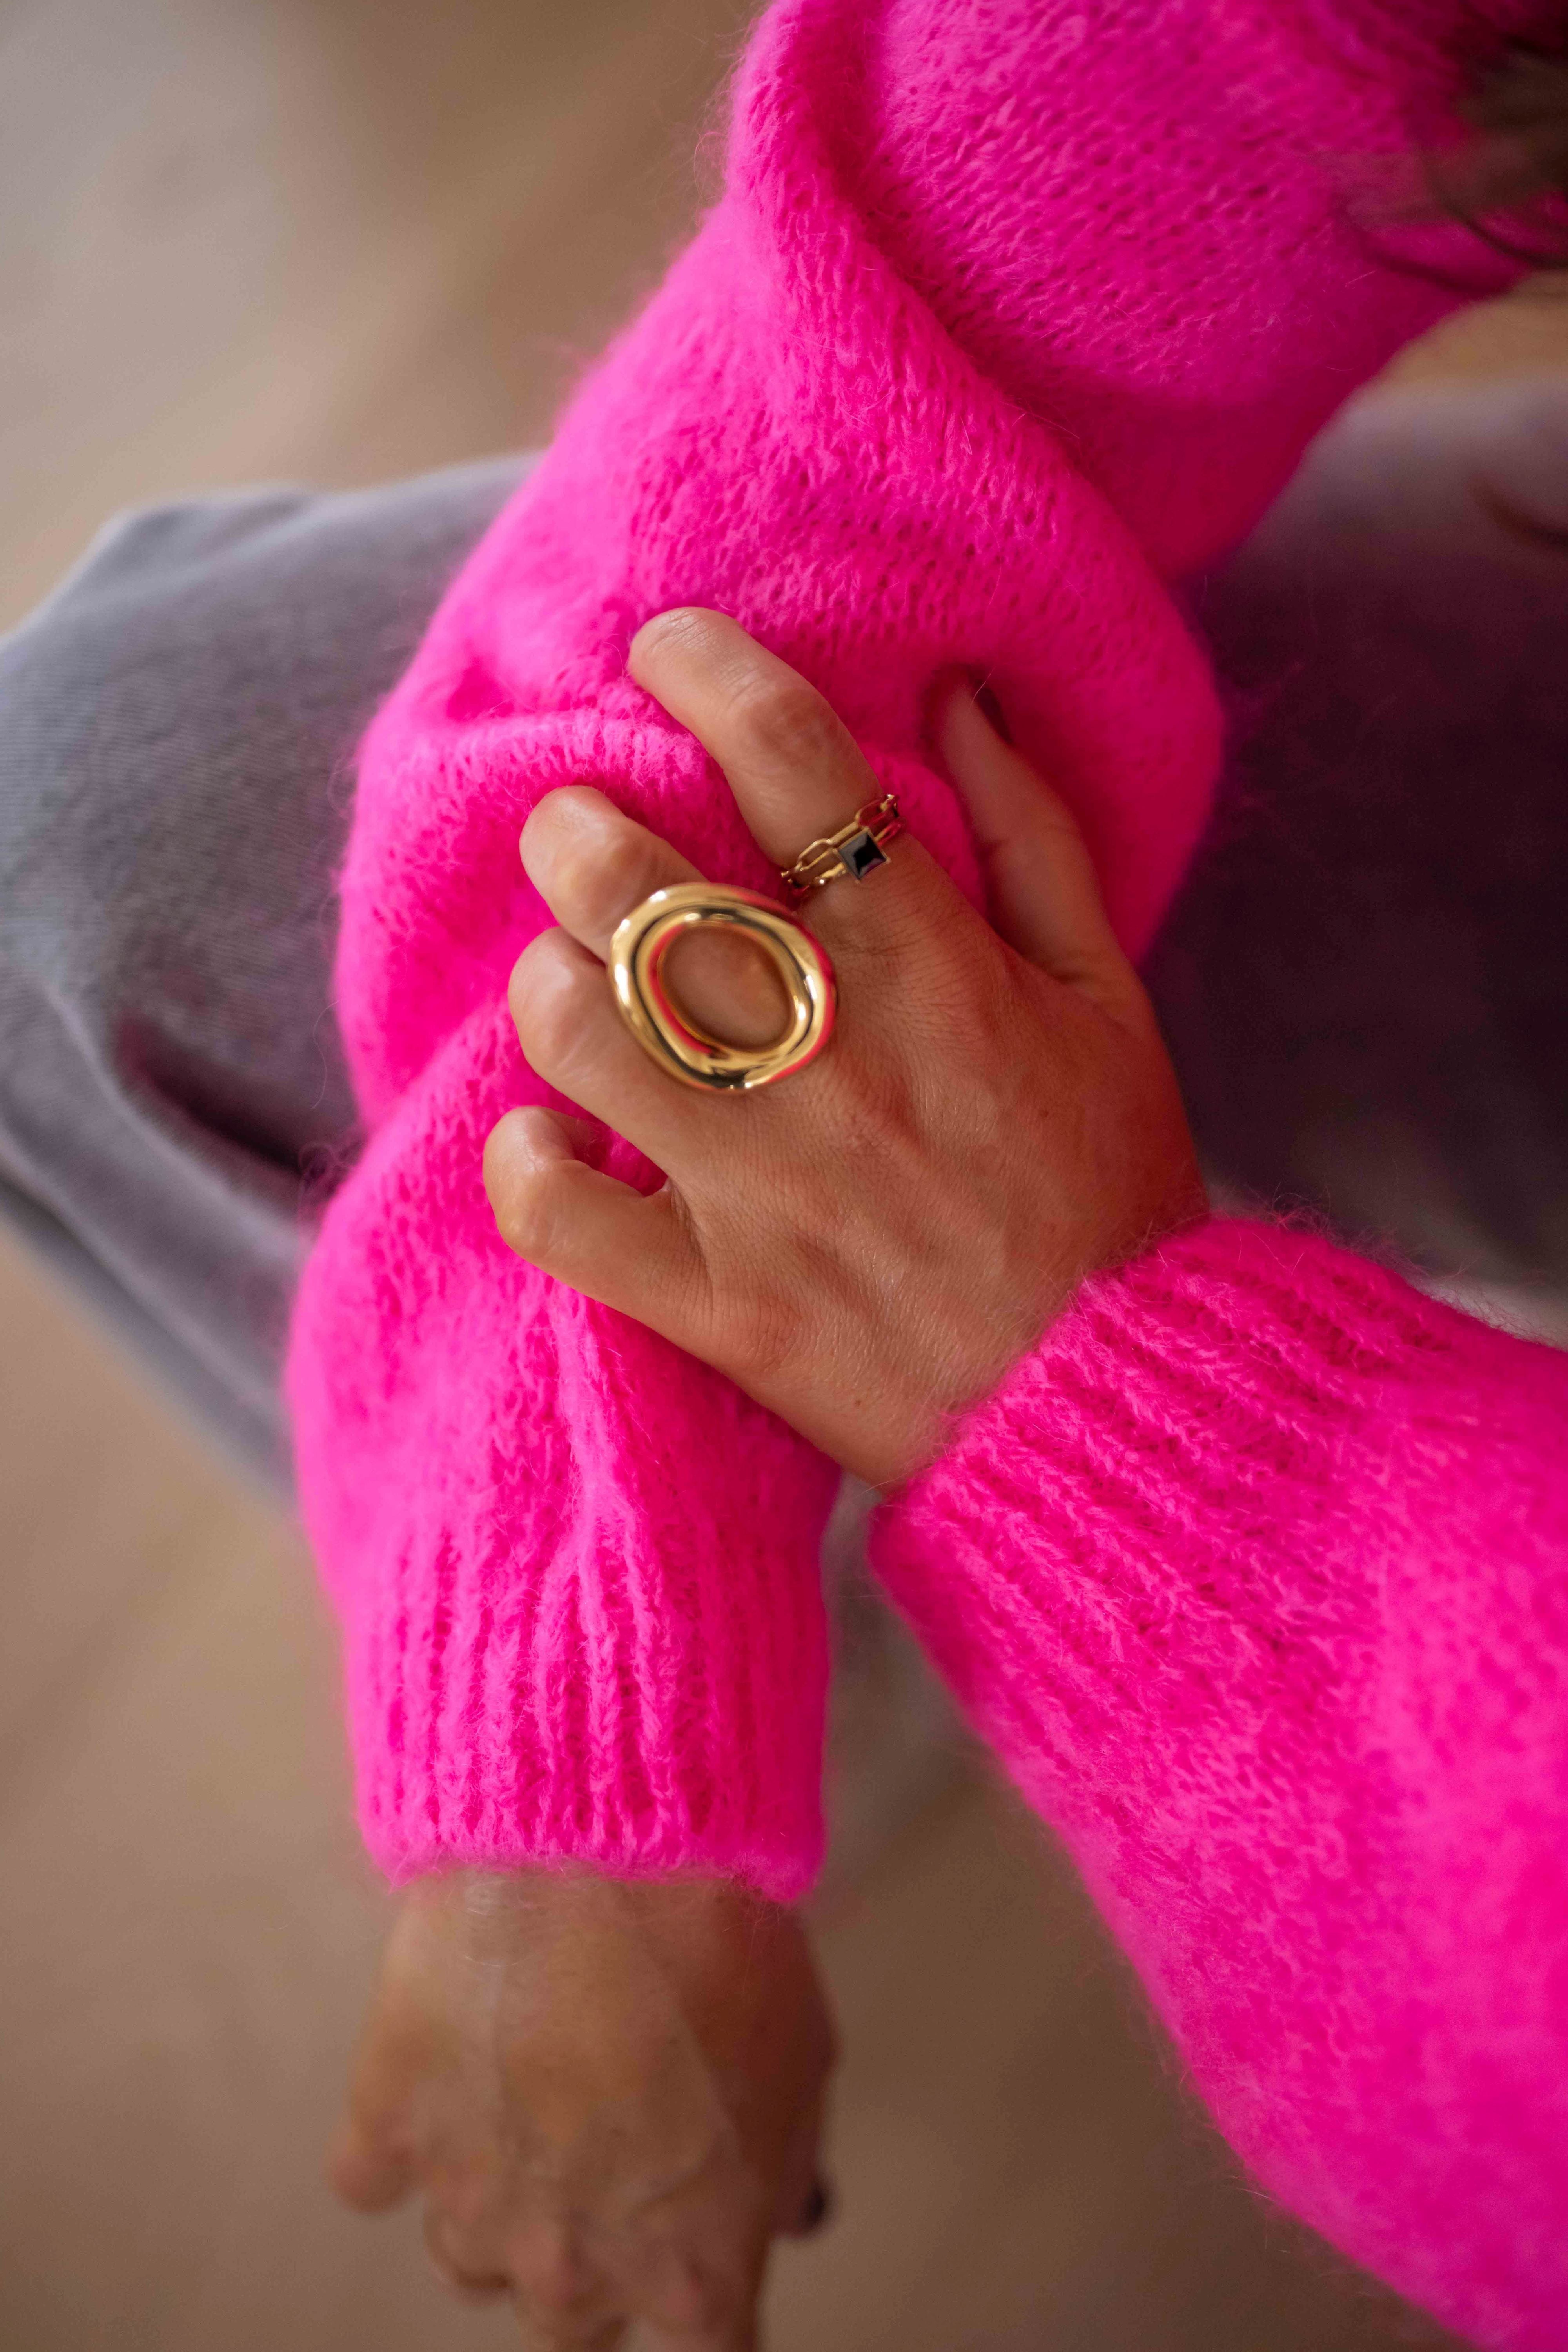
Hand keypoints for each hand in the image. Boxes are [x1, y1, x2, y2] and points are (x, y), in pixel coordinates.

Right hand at [331, 1869, 833, 2349]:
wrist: (608, 1848)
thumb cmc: (723, 1945)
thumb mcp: (804, 2064)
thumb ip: (783, 2166)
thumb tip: (778, 2213)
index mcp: (690, 2271)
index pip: (702, 2348)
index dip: (698, 2287)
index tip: (691, 2243)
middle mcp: (572, 2267)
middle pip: (569, 2322)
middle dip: (590, 2253)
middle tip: (606, 2153)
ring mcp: (469, 2201)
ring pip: (466, 2258)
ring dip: (497, 2197)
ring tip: (525, 2095)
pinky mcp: (387, 2125)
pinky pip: (369, 2175)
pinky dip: (401, 2137)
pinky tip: (441, 2073)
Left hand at [483, 609, 1204, 1486]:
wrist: (1114, 1409)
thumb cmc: (1110, 1192)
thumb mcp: (1108, 1000)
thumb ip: (1033, 838)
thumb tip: (957, 694)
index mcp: (932, 971)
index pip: (792, 763)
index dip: (709, 670)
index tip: (668, 650)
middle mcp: (829, 1061)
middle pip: (636, 885)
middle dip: (577, 822)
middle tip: (583, 827)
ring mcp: (758, 1188)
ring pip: (574, 1027)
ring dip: (550, 979)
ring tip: (574, 981)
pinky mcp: (712, 1304)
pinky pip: (555, 1211)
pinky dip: (528, 1161)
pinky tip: (558, 1138)